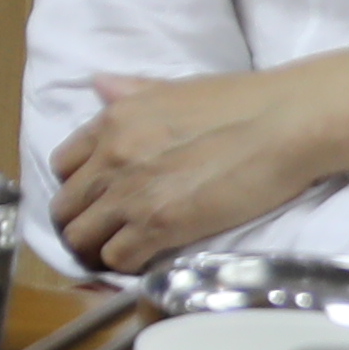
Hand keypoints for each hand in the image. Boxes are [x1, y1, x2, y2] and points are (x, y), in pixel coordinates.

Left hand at [50, 45, 348, 275]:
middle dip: (82, 223)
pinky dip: (127, 264)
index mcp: (112, 121)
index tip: (97, 200)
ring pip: (81, 239)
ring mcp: (130, 194)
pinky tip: (148, 259)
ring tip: (124, 250)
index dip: (78, 187)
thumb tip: (98, 85)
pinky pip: (116, 259)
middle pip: (65, 209)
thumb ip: (131, 92)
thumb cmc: (243, 101)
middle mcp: (110, 157)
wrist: (286, 123)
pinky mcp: (157, 226)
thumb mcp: (174, 88)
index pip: (62, 166)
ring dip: (99, 248)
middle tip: (107, 233)